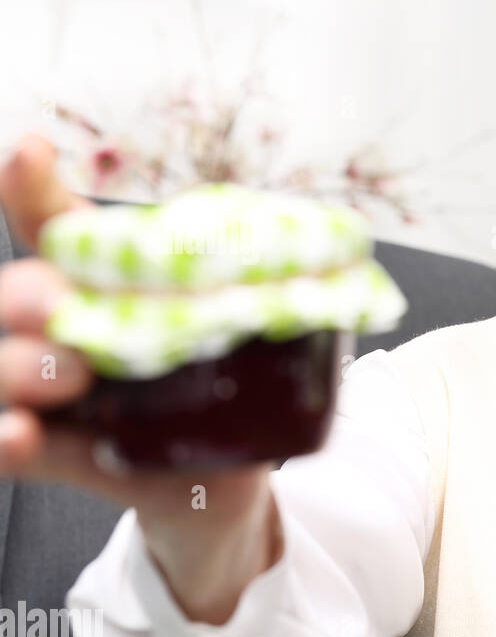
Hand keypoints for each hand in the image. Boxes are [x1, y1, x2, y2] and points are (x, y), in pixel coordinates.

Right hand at [0, 134, 278, 623]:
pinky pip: (9, 449)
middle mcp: (59, 333)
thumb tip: (322, 255)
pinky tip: (24, 435)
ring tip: (71, 376)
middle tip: (67, 307)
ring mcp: (47, 396)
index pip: (52, 227)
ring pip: (0, 369)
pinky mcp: (55, 455)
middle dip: (28, 295)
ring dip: (19, 367)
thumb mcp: (244, 334)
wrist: (229, 480)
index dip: (33, 191)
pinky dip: (10, 441)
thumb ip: (257, 295)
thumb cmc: (226, 389)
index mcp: (102, 288)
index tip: (34, 156)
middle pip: (13, 298)